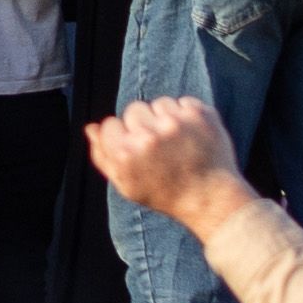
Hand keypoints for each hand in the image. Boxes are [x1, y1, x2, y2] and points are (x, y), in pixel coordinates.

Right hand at [87, 97, 255, 238]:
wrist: (212, 200)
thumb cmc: (167, 195)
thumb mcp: (126, 185)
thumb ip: (103, 156)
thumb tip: (91, 128)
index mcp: (126, 153)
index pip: (110, 124)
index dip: (123, 138)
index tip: (138, 151)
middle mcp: (148, 135)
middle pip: (133, 110)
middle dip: (143, 125)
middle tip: (160, 147)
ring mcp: (176, 123)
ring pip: (159, 103)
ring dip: (165, 118)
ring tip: (178, 142)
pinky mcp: (199, 115)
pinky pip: (183, 102)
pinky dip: (187, 115)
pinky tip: (192, 136)